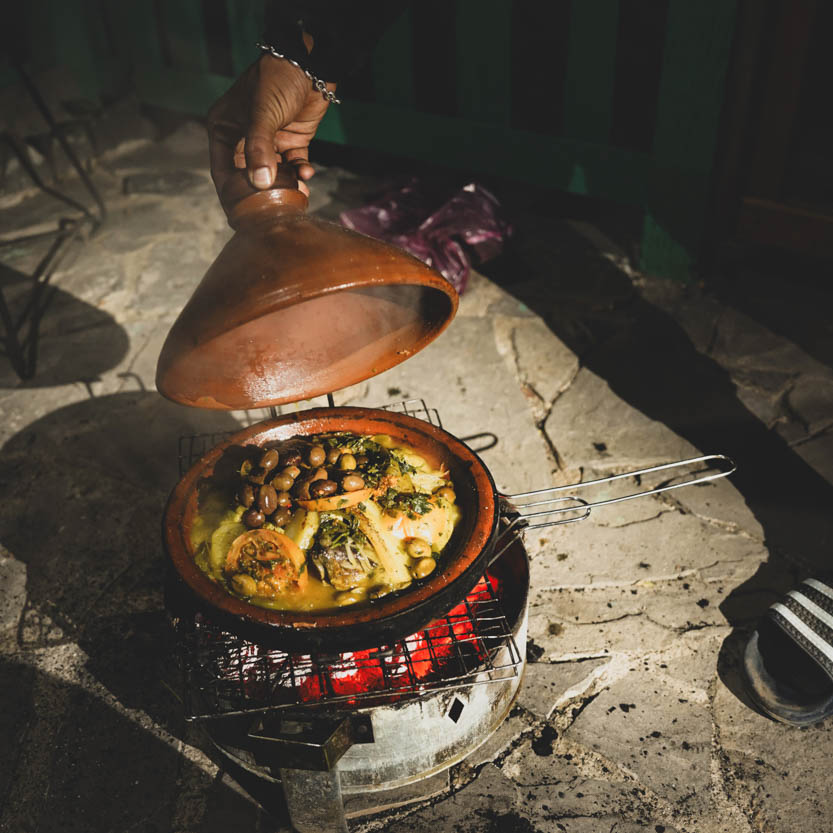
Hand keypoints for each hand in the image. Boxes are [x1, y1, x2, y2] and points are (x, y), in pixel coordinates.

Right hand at [207, 54, 334, 211]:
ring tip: (294, 198)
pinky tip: (307, 175)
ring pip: (273, 175)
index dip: (230, 192)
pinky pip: (293, 167)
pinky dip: (300, 174)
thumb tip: (258, 183)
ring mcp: (269, 142)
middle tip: (268, 215)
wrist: (312, 64)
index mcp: (225, 128)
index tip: (238, 214)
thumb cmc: (278, 81)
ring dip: (284, 187)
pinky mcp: (291, 143)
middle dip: (260, 195)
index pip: (222, 168)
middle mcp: (244, 137)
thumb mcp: (263, 115)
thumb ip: (260, 149)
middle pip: (248, 176)